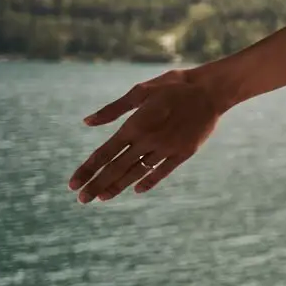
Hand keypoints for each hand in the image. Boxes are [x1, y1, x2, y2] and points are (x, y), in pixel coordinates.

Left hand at [67, 69, 226, 202]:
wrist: (212, 90)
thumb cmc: (174, 86)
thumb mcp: (141, 91)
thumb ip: (113, 109)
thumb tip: (87, 122)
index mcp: (135, 125)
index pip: (104, 153)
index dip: (87, 170)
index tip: (73, 184)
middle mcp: (148, 140)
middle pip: (117, 168)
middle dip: (97, 185)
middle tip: (81, 200)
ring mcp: (167, 148)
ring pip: (137, 172)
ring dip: (118, 186)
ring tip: (102, 197)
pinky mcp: (184, 152)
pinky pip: (163, 171)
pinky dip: (149, 181)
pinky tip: (137, 189)